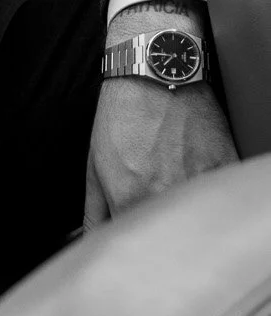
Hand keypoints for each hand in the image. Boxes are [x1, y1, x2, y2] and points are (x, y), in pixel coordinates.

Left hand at [85, 75, 237, 226]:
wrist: (154, 74)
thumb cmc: (123, 115)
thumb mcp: (95, 164)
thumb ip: (94, 212)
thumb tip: (92, 239)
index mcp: (128, 200)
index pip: (133, 241)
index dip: (133, 239)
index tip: (134, 233)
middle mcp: (164, 195)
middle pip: (166, 237)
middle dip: (159, 232)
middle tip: (154, 205)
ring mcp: (197, 181)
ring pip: (195, 219)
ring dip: (185, 213)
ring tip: (172, 183)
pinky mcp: (224, 166)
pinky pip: (220, 196)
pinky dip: (209, 194)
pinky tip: (195, 175)